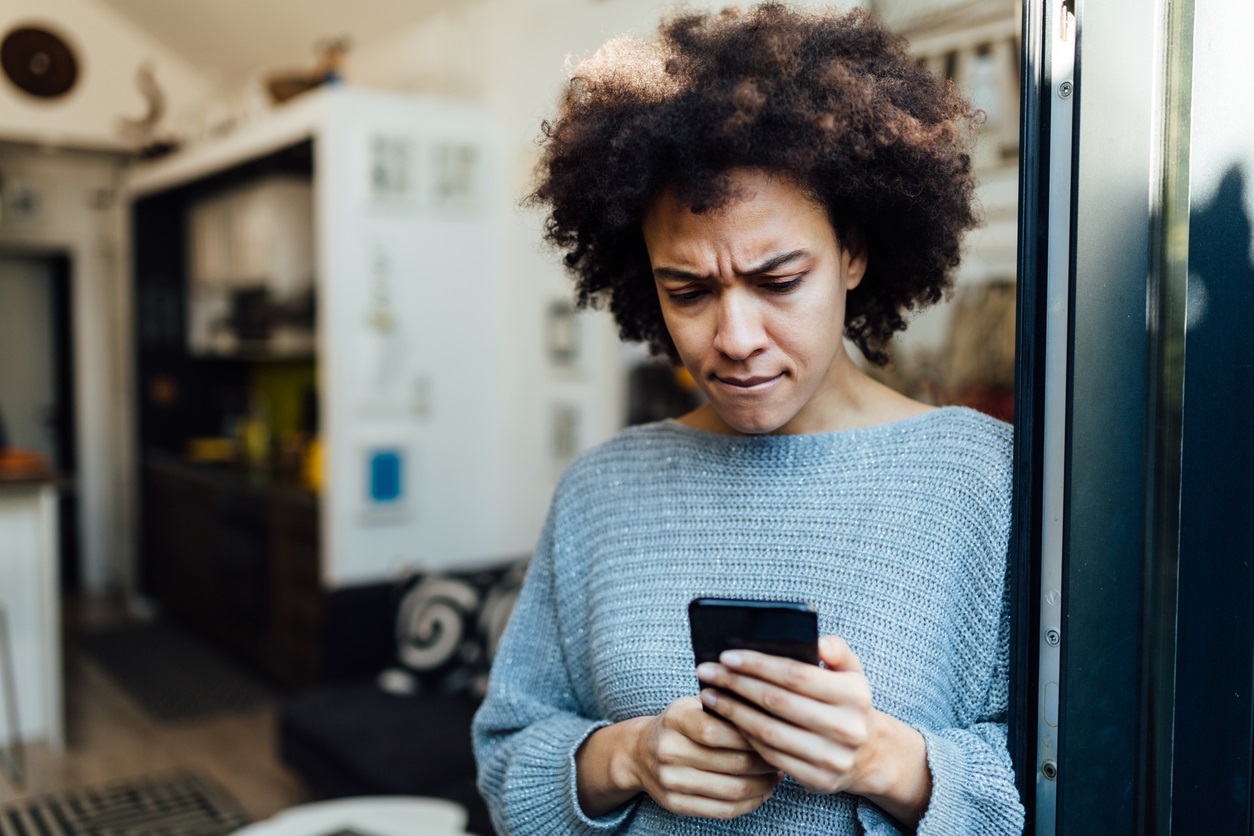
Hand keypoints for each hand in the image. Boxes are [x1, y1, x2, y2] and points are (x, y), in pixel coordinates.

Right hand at [576, 696, 779, 819]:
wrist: (638, 753)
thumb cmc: (679, 724)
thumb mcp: (693, 703)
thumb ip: (725, 702)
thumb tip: (770, 707)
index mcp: (675, 718)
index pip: (718, 730)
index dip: (751, 736)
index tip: (773, 734)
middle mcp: (668, 750)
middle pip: (731, 762)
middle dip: (765, 761)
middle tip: (783, 756)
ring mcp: (670, 781)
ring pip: (732, 790)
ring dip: (763, 785)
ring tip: (777, 775)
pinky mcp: (675, 804)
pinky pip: (722, 810)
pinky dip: (749, 803)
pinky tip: (762, 792)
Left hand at [696, 636, 930, 825]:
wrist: (869, 754)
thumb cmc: (847, 703)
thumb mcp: (851, 672)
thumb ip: (836, 649)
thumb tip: (816, 641)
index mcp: (854, 695)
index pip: (796, 675)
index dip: (758, 664)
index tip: (726, 655)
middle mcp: (846, 728)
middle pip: (777, 702)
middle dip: (737, 684)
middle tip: (708, 671)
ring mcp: (832, 758)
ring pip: (769, 732)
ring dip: (733, 712)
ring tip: (710, 694)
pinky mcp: (818, 780)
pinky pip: (770, 756)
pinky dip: (744, 736)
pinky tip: (728, 720)